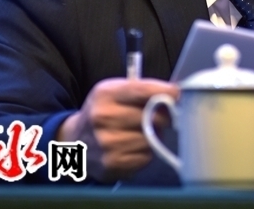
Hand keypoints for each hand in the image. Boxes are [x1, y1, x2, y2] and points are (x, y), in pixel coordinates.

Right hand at [58, 78, 178, 181]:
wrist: (75, 141)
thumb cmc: (103, 112)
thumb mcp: (114, 92)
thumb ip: (142, 90)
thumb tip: (175, 93)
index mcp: (106, 94)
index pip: (144, 91)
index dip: (166, 92)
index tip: (177, 94)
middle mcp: (103, 118)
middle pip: (154, 117)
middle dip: (163, 117)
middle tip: (161, 117)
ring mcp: (107, 143)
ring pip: (152, 139)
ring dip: (154, 137)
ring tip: (143, 133)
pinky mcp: (112, 164)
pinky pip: (145, 157)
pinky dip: (146, 152)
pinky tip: (134, 147)